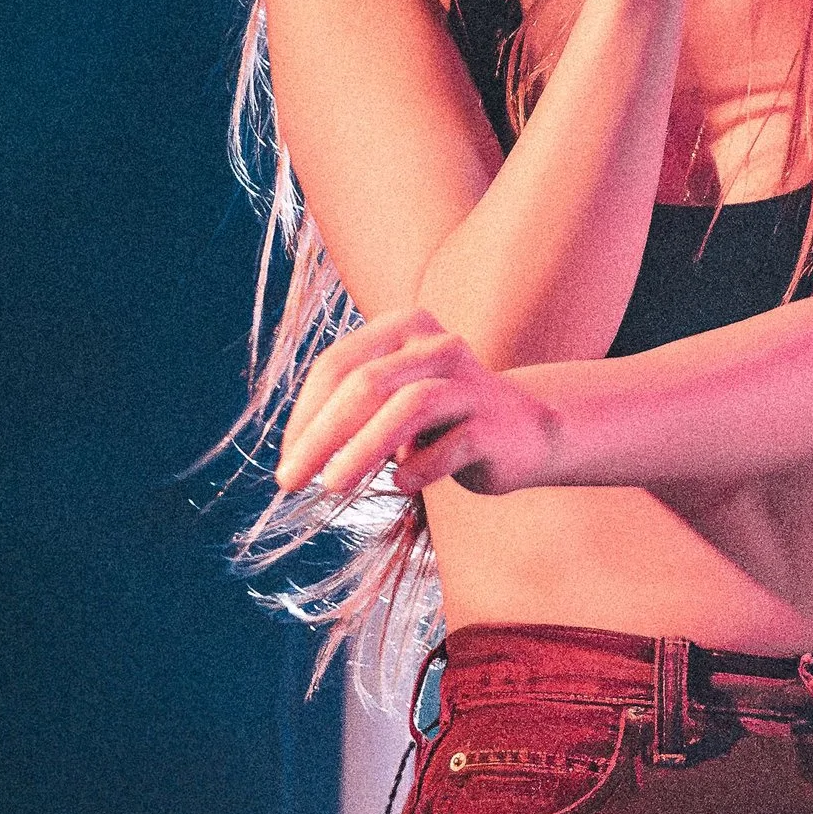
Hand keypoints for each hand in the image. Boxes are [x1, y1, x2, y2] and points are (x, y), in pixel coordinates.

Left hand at [278, 309, 563, 501]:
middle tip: (290, 480)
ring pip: (408, 407)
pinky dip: (419, 468)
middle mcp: (437, 346)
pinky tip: (401, 485)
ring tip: (331, 486)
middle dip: (321, 434)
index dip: (305, 413)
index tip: (287, 458)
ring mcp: (469, 384)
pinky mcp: (493, 426)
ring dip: (362, 450)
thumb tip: (294, 454)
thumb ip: (350, 409)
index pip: (338, 364)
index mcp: (403, 327)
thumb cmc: (441, 416)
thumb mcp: (392, 398)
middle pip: (366, 384)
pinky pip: (450, 447)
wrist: (526, 428)